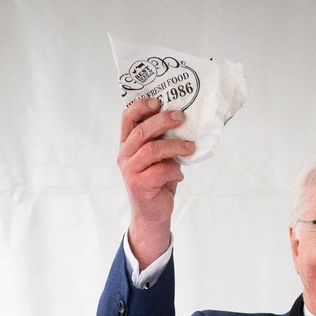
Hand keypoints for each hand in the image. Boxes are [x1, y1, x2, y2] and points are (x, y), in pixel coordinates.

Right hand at [117, 98, 193, 267]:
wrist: (152, 214)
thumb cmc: (157, 182)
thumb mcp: (158, 158)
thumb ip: (162, 140)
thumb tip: (184, 121)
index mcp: (127, 144)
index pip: (127, 118)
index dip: (141, 106)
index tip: (158, 101)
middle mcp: (124, 155)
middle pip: (142, 131)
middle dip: (163, 121)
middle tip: (182, 117)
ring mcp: (130, 170)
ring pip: (152, 149)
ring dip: (175, 145)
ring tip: (190, 147)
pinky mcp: (139, 184)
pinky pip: (161, 170)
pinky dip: (175, 170)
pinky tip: (180, 174)